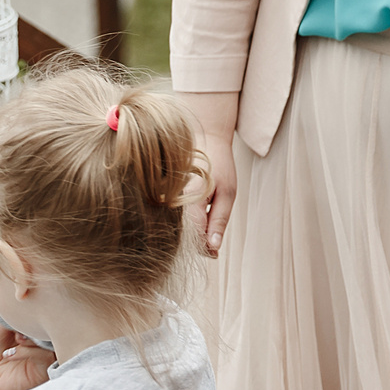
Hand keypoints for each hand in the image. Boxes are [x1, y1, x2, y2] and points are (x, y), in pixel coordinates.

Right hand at [177, 91, 239, 255]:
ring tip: (203, 212)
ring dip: (191, 230)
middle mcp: (172, 200)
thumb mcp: (228, 193)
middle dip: (198, 241)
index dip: (206, 248)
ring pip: (178, 228)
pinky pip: (173, 217)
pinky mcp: (161, 196)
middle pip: (183, 236)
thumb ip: (219, 221)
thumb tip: (213, 249)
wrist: (204, 138)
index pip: (195, 238)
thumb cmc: (219, 165)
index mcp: (190, 199)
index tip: (215, 251)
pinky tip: (192, 207)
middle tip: (211, 229)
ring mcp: (164, 197)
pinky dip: (184, 220)